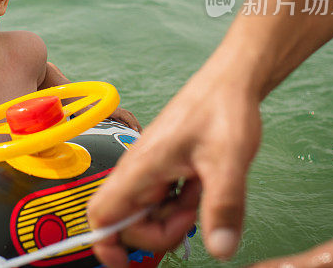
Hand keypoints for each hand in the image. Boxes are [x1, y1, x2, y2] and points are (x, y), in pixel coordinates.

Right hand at [87, 62, 261, 266]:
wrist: (231, 83)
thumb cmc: (223, 110)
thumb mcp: (228, 161)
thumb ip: (223, 207)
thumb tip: (220, 250)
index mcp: (141, 167)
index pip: (101, 213)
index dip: (106, 243)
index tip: (127, 263)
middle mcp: (139, 170)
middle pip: (129, 222)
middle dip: (160, 232)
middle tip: (195, 215)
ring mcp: (151, 170)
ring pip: (150, 213)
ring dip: (175, 217)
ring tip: (204, 191)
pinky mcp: (165, 169)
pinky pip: (165, 200)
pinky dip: (183, 205)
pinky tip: (203, 185)